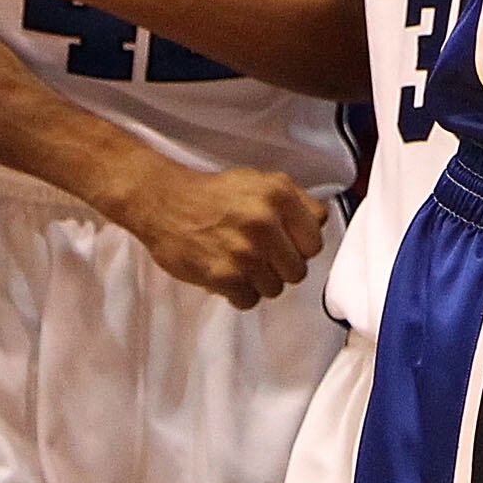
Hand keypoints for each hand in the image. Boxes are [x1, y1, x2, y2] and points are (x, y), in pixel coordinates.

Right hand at [96, 151, 325, 307]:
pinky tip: (227, 274)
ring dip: (259, 281)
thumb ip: (294, 201)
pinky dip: (239, 293)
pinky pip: (249, 300)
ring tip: (240, 263)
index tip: (286, 244)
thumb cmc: (213, 194)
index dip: (300, 245)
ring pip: (276, 288)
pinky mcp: (224, 276)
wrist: (164, 202)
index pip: (316, 239)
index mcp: (279, 194)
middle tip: (261, 256)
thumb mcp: (259, 181)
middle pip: (298, 269)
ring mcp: (245, 251)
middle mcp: (265, 222)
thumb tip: (319, 224)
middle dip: (281, 266)